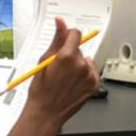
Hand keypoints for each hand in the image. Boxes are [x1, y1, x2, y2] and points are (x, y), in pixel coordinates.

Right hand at [6, 17, 98, 135]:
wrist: (46, 113)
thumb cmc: (41, 90)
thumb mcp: (44, 61)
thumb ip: (56, 39)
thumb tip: (60, 23)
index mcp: (68, 56)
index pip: (75, 34)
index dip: (68, 36)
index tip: (64, 41)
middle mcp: (82, 65)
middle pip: (79, 49)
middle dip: (70, 54)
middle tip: (59, 68)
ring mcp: (90, 76)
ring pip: (85, 61)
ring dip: (78, 65)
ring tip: (65, 78)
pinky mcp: (94, 85)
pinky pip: (91, 72)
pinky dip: (84, 75)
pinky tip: (72, 83)